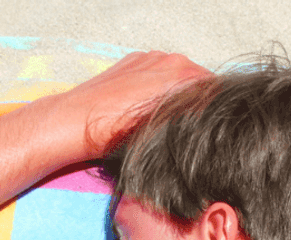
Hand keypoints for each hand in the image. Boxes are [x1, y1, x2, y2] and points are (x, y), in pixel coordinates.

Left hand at [56, 51, 210, 160]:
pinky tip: (146, 105)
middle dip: (196, 99)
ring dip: (176, 91)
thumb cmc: (117, 131)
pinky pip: (156, 71)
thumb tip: (203, 119)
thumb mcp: (163, 130)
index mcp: (182, 74)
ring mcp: (150, 58)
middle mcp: (169, 60)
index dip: (213, 108)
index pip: (214, 88)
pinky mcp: (133, 61)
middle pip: (197, 79)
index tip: (208, 124)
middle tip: (189, 123)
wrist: (77, 120)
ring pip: (176, 74)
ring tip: (166, 116)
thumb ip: (188, 116)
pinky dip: (157, 84)